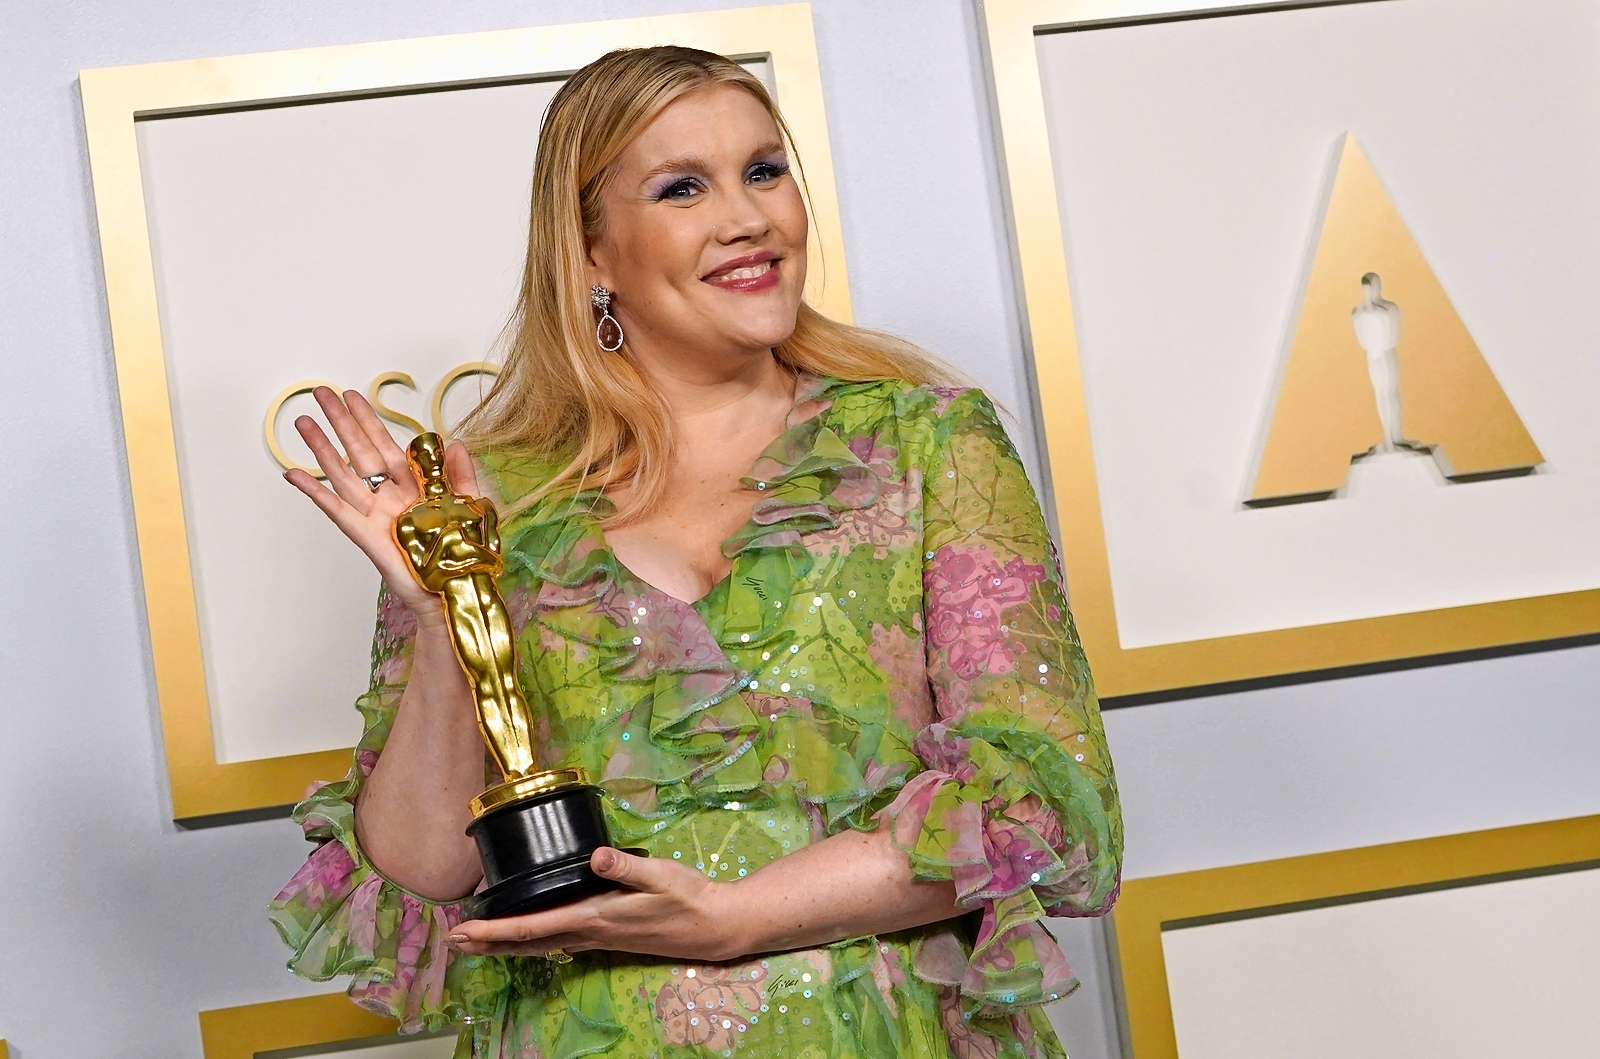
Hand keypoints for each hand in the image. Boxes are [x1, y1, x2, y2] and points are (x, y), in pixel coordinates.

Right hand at [283, 386, 478, 627]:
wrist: (456, 592)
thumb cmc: (462, 554)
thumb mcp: (471, 506)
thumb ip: (462, 475)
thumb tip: (456, 442)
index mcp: (413, 486)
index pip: (385, 444)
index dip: (368, 420)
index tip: (351, 396)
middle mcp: (389, 497)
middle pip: (359, 451)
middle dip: (341, 422)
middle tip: (321, 393)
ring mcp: (375, 515)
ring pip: (343, 474)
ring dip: (322, 448)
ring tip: (303, 422)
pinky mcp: (366, 536)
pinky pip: (336, 510)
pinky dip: (315, 492)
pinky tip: (295, 474)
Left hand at [446, 847, 748, 962]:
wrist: (714, 925)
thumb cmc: (688, 897)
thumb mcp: (660, 875)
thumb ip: (626, 866)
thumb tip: (596, 856)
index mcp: (595, 916)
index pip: (533, 926)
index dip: (495, 930)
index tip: (464, 930)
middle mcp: (591, 933)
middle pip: (529, 943)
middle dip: (490, 943)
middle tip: (454, 941)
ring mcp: (599, 938)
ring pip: (542, 946)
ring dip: (507, 946)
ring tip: (479, 943)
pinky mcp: (608, 936)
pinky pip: (559, 943)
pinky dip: (534, 942)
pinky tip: (530, 939)